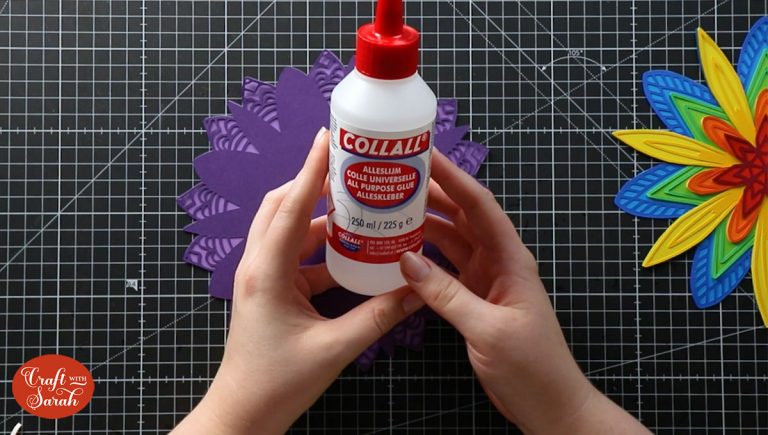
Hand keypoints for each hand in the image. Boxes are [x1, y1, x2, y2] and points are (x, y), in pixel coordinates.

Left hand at [173, 128, 423, 434]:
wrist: (244, 415)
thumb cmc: (277, 383)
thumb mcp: (334, 348)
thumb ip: (378, 316)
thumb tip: (416, 290)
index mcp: (266, 272)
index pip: (290, 208)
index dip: (311, 170)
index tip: (328, 138)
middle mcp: (259, 266)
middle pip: (282, 207)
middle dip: (314, 185)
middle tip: (349, 169)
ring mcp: (263, 278)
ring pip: (290, 231)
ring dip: (322, 218)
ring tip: (359, 207)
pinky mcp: (272, 291)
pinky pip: (297, 256)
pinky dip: (323, 249)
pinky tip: (354, 252)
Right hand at [399, 150, 649, 433]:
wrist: (549, 404)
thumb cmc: (531, 366)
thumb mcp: (487, 329)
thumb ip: (447, 295)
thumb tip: (406, 259)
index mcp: (511, 259)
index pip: (480, 206)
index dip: (454, 177)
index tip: (425, 155)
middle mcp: (498, 261)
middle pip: (464, 216)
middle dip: (434, 193)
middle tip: (396, 176)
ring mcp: (486, 279)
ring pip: (453, 239)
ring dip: (426, 222)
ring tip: (392, 205)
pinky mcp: (475, 298)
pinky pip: (447, 267)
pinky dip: (425, 256)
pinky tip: (401, 250)